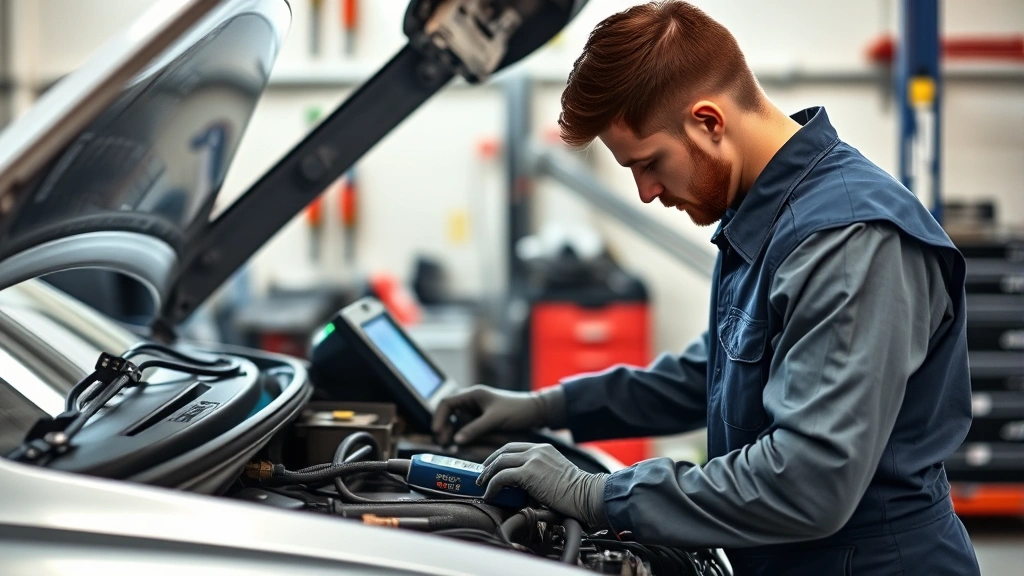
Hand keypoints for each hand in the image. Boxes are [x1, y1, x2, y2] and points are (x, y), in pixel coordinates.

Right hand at [432, 385, 558, 445]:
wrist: (535, 412)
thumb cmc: (516, 410)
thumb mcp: (494, 419)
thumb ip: (475, 429)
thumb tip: (456, 440)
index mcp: (472, 395)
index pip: (446, 402)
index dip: (438, 417)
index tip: (437, 432)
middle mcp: (471, 402)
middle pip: (448, 414)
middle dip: (443, 428)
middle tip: (443, 444)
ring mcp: (476, 412)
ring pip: (456, 423)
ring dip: (451, 433)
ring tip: (449, 446)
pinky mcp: (481, 421)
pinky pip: (465, 428)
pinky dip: (461, 436)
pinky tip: (460, 445)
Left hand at [477, 442, 607, 528]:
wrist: (586, 495)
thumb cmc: (575, 493)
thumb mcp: (555, 475)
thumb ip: (538, 474)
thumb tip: (520, 488)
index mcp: (544, 449)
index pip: (514, 447)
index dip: (500, 456)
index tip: (491, 466)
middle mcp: (537, 450)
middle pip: (504, 451)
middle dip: (489, 464)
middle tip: (482, 476)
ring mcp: (533, 459)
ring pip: (500, 462)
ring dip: (487, 475)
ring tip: (482, 486)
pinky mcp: (529, 472)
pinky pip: (502, 477)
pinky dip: (492, 486)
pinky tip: (490, 495)